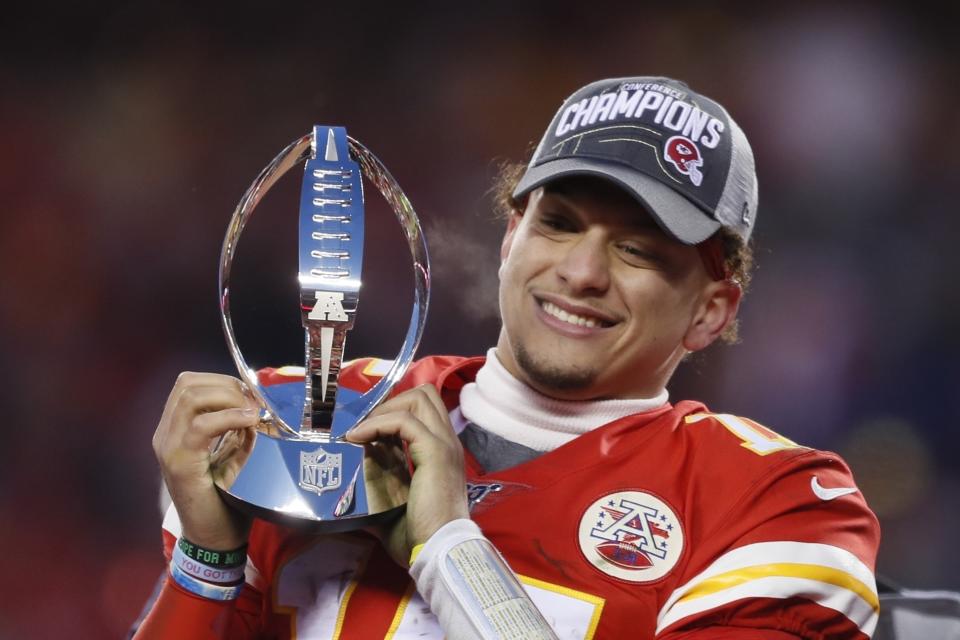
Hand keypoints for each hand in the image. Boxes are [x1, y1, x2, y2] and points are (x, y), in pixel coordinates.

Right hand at [152, 372, 259, 550]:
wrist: (214, 538)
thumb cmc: (225, 497)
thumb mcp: (234, 454)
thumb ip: (239, 429)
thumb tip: (258, 404)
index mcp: (174, 429)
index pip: (189, 384)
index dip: (223, 381)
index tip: (252, 394)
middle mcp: (165, 434)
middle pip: (188, 384)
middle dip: (227, 385)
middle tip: (254, 402)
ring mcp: (168, 448)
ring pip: (191, 397)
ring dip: (229, 397)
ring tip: (253, 412)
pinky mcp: (180, 463)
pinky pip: (201, 426)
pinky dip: (229, 417)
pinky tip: (249, 422)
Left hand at [346, 384, 469, 564]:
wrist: (437, 550)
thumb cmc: (418, 536)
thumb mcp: (392, 505)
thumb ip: (378, 489)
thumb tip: (346, 491)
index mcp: (441, 451)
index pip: (423, 410)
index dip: (393, 411)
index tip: (366, 428)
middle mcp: (447, 441)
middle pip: (424, 394)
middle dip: (390, 403)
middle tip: (365, 426)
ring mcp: (444, 443)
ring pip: (417, 398)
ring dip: (383, 409)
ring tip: (360, 431)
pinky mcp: (434, 451)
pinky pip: (403, 421)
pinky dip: (376, 424)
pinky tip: (357, 438)